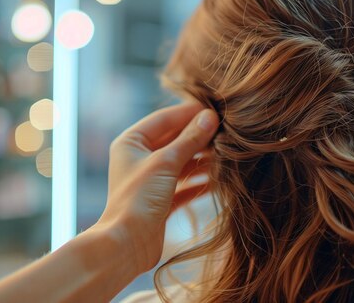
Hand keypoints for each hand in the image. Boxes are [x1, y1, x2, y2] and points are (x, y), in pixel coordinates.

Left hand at [95, 103, 218, 273]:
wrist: (127, 244)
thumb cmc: (139, 198)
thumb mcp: (166, 163)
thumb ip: (190, 140)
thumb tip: (210, 117)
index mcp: (131, 142)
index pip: (164, 119)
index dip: (188, 113)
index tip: (214, 110)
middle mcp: (138, 158)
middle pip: (173, 139)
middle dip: (198, 136)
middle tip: (226, 131)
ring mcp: (149, 180)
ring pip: (180, 162)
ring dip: (201, 159)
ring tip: (226, 154)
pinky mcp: (160, 200)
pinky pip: (183, 184)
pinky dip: (198, 181)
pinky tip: (216, 179)